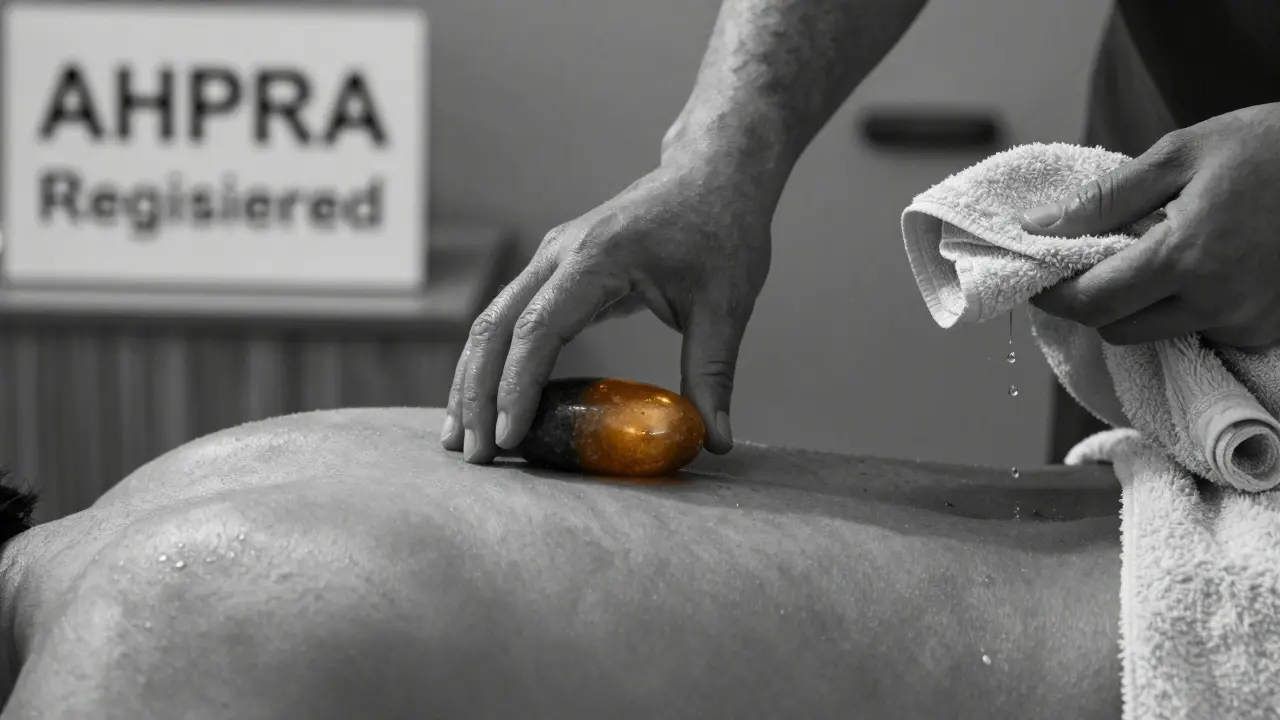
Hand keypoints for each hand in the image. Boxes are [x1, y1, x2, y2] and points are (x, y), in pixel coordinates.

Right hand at [441, 152, 774, 463]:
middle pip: (495, 326)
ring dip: (472, 380)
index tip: (509, 438)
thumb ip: (712, 374)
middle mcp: (560, 253)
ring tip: (460, 440)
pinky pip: (510, 319)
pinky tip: (487, 404)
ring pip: (491, 321)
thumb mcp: (726, 305)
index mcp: (597, 258)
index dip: (518, 387)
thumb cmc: (721, 231)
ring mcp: (551, 258)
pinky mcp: (555, 270)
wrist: (712, 174)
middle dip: (477, 393)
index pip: (538, 329)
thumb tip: (714, 442)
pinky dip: (493, 362)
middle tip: (474, 456)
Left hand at [1020, 103, 1279, 347]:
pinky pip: (1203, 334)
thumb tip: (1039, 227)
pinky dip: (1183, 311)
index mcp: (1187, 256)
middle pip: (1118, 330)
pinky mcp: (1268, 330)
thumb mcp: (1180, 154)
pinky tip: (1195, 271)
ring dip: (1136, 309)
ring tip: (1147, 260)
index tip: (1038, 280)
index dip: (1054, 296)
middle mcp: (1218, 302)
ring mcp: (1248, 322)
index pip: (1093, 302)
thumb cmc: (1270, 147)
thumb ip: (1104, 199)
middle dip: (1092, 303)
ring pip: (1158, 337)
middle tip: (1087, 265)